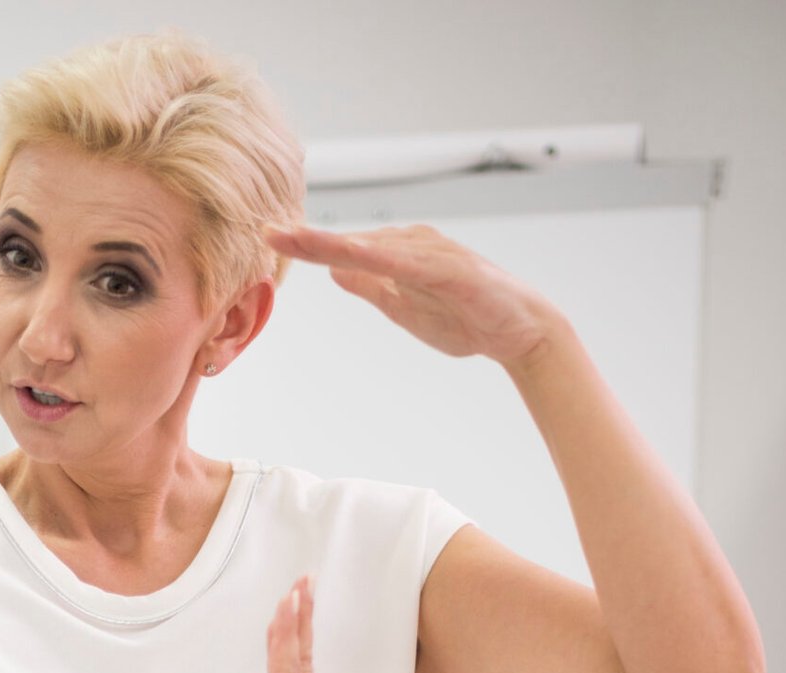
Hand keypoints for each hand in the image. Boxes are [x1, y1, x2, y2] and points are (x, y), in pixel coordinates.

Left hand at [267, 220, 561, 367]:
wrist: (519, 330)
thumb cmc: (466, 316)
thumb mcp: (403, 306)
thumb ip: (370, 287)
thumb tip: (334, 272)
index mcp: (398, 254)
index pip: (342, 249)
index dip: (305, 244)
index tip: (268, 237)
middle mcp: (412, 244)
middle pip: (350, 241)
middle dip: (308, 237)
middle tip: (266, 229)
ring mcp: (432, 254)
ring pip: (371, 246)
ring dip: (333, 241)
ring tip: (295, 237)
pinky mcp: (451, 270)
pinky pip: (407, 262)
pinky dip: (377, 256)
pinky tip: (349, 255)